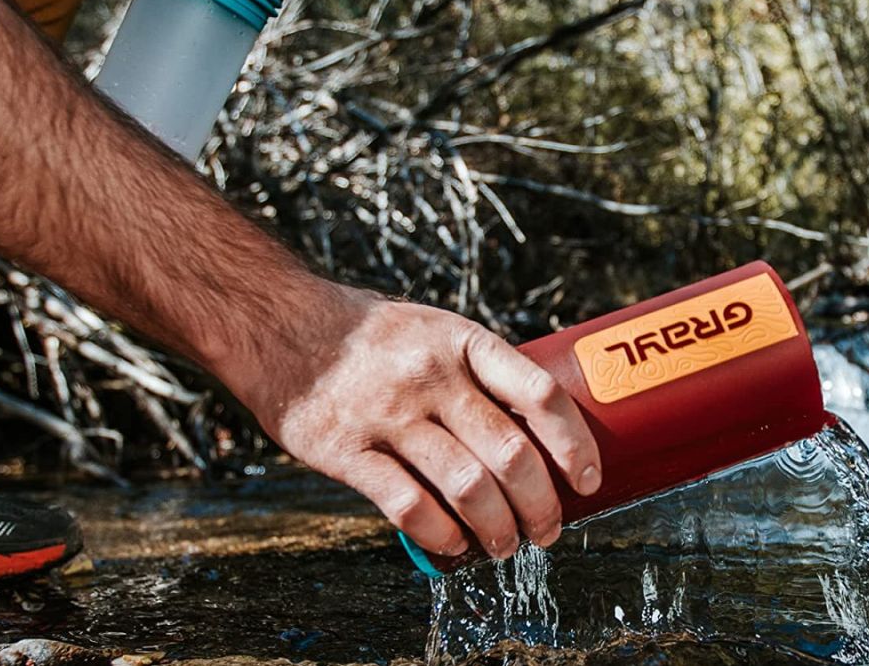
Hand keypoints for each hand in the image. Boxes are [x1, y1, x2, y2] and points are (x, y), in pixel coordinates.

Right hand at [243, 288, 602, 559]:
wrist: (279, 324)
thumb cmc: (367, 334)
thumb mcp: (432, 328)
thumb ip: (477, 371)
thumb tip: (533, 429)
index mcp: (461, 342)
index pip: (539, 395)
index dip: (574, 444)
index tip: (588, 479)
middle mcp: (431, 377)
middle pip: (511, 453)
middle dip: (541, 505)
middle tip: (547, 529)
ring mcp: (388, 414)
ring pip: (467, 487)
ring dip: (497, 529)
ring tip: (504, 544)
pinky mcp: (347, 450)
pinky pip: (408, 506)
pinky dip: (441, 535)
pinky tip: (453, 544)